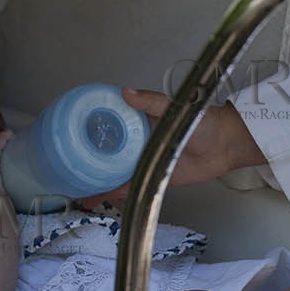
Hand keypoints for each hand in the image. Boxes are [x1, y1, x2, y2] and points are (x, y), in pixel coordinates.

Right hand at [76, 88, 264, 207]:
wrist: (226, 146)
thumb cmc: (203, 121)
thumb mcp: (175, 107)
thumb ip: (151, 101)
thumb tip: (125, 91)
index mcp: (138, 122)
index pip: (108, 127)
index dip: (89, 133)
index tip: (68, 138)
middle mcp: (137, 142)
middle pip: (106, 153)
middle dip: (86, 161)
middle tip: (64, 169)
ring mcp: (144, 161)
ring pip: (114, 172)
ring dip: (96, 181)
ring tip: (74, 189)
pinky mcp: (153, 178)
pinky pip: (129, 187)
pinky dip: (113, 194)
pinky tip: (97, 199)